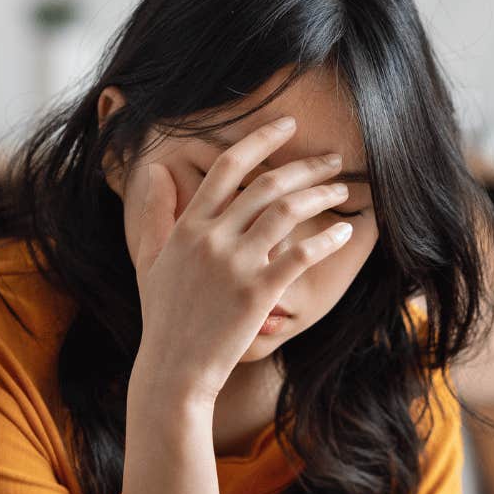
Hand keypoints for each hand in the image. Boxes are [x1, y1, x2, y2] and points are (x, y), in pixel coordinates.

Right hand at [120, 116, 352, 401]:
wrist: (174, 369)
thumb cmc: (163, 317)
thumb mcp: (149, 260)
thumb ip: (152, 214)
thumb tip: (154, 171)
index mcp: (188, 226)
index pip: (227, 167)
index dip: (261, 139)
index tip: (288, 125)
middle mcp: (212, 238)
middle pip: (266, 184)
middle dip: (306, 166)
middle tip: (333, 159)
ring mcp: (235, 265)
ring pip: (287, 211)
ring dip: (321, 195)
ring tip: (342, 191)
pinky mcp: (258, 293)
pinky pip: (301, 255)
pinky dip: (326, 239)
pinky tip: (344, 232)